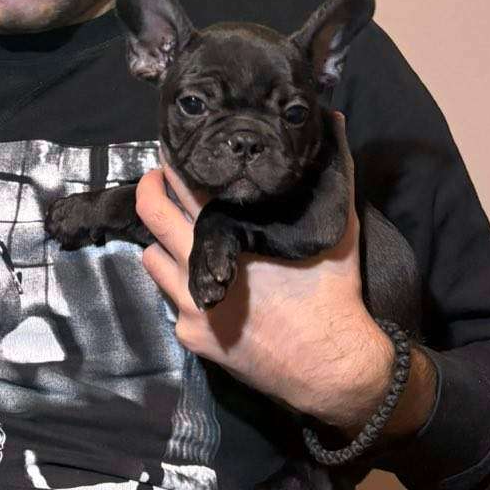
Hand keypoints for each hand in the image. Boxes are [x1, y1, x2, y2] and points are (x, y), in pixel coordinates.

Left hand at [134, 113, 399, 434]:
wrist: (331, 368)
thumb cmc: (333, 294)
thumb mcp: (338, 228)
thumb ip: (334, 174)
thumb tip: (335, 122)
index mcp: (231, 236)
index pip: (186, 186)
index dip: (173, 162)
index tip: (173, 145)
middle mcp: (199, 266)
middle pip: (152, 215)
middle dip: (150, 189)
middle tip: (157, 176)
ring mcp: (189, 303)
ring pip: (152, 258)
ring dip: (162, 241)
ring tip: (180, 231)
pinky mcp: (190, 335)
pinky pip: (170, 298)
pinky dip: (180, 283)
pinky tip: (201, 278)